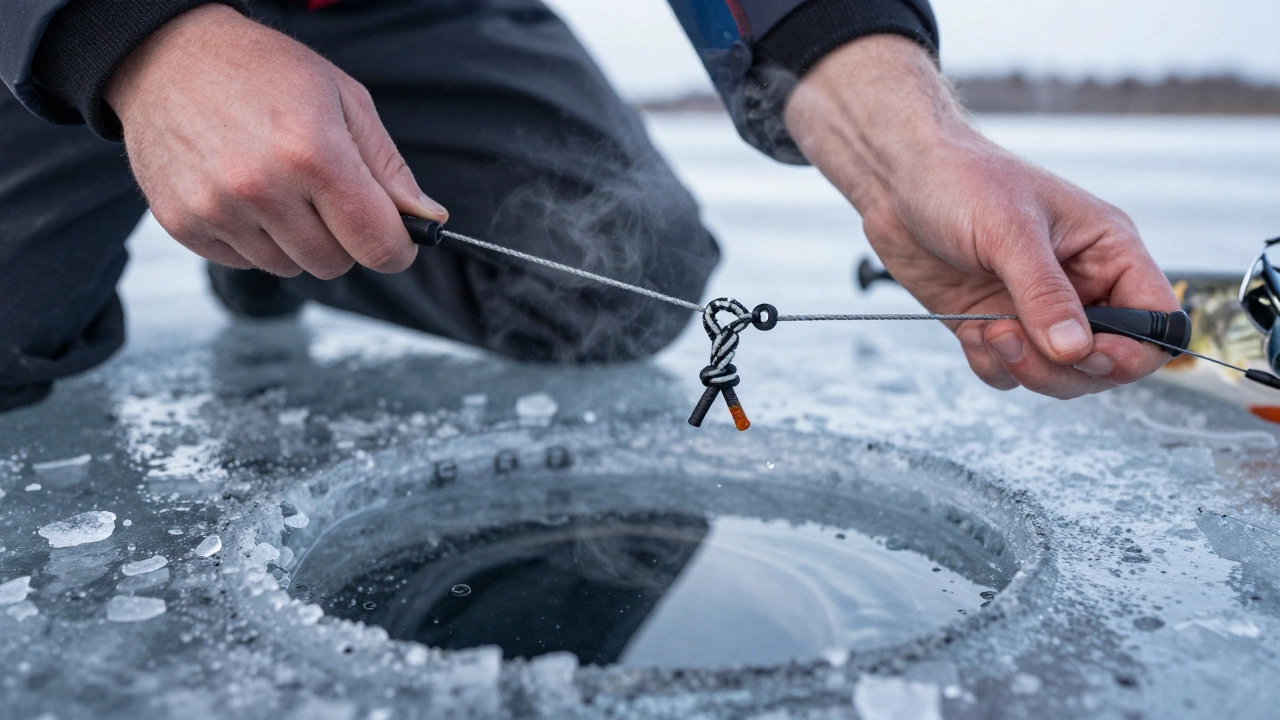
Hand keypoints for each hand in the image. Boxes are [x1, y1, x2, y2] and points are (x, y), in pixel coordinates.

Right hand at [105, 4, 446, 278]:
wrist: (166, 56)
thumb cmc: (262, 71)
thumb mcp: (344, 99)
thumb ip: (389, 167)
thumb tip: (428, 218)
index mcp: (313, 152)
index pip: (376, 244)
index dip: (397, 248)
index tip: (396, 239)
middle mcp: (261, 186)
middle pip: (334, 263)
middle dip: (343, 239)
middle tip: (327, 196)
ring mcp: (217, 208)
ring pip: (289, 267)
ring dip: (296, 240)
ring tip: (279, 186)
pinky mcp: (184, 223)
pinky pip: (244, 263)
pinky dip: (254, 240)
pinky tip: (244, 194)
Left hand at [784, 35, 1178, 398]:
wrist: (899, 177)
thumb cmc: (961, 179)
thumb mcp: (1009, 231)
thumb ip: (1044, 294)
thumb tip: (1075, 351)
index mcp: (1107, 250)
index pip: (1156, 319)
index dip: (1133, 350)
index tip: (1087, 353)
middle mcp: (1081, 285)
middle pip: (1107, 362)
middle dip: (1063, 368)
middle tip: (1013, 339)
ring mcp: (1036, 309)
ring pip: (1058, 375)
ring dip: (1024, 367)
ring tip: (988, 330)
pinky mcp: (995, 323)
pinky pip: (1010, 371)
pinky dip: (992, 365)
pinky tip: (970, 332)